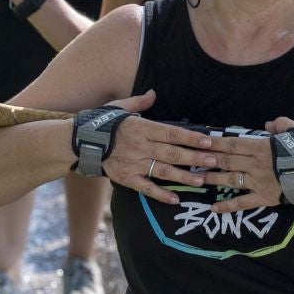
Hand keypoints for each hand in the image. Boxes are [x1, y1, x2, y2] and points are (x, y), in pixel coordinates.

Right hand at [100, 93, 226, 205]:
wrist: (79, 142)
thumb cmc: (102, 123)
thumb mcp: (119, 107)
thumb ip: (139, 102)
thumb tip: (153, 93)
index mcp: (141, 128)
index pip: (171, 133)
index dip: (190, 138)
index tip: (208, 141)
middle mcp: (140, 146)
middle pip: (172, 153)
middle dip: (194, 157)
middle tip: (214, 161)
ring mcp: (133, 163)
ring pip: (163, 171)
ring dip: (183, 176)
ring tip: (202, 181)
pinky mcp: (126, 178)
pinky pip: (146, 188)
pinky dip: (160, 194)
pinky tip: (175, 200)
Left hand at [204, 117, 293, 213]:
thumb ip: (280, 125)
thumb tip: (268, 124)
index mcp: (261, 147)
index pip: (233, 144)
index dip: (216, 143)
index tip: (201, 141)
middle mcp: (255, 164)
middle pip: (227, 161)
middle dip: (208, 159)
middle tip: (192, 159)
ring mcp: (257, 182)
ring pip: (230, 180)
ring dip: (213, 179)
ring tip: (198, 179)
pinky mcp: (264, 197)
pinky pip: (242, 203)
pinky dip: (228, 206)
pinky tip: (214, 208)